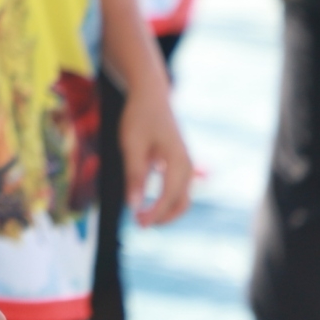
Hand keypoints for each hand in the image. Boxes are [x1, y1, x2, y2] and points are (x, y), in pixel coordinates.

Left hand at [120, 77, 193, 225]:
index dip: (154, 214)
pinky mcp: (177, 163)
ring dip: (164, 210)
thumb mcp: (132, 145)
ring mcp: (184, 165)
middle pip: (181, 203)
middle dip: (162, 217)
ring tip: (140, 216)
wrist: (150, 95)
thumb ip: (134, 175)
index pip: (169, 197)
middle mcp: (187, 166)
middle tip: (139, 224)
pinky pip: (175, 188)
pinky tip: (145, 200)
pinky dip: (164, 199)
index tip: (137, 223)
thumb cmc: (139, 117)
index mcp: (179, 162)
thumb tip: (133, 205)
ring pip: (180, 197)